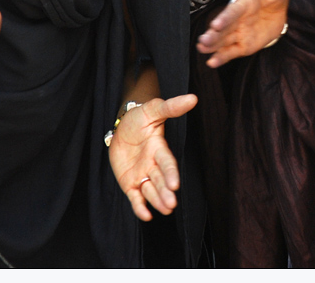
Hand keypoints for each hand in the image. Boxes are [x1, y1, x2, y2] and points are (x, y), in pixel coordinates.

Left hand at [108, 94, 197, 220]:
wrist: (121, 127)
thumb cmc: (139, 118)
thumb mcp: (152, 109)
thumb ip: (171, 107)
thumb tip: (193, 98)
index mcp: (159, 148)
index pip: (167, 163)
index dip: (170, 173)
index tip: (175, 184)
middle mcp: (152, 164)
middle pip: (160, 181)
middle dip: (166, 192)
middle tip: (171, 204)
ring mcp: (141, 174)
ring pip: (150, 191)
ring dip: (157, 201)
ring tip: (166, 209)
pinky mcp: (129, 183)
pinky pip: (135, 197)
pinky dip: (140, 207)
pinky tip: (146, 216)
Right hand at [196, 0, 289, 67]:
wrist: (277, 11)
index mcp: (243, 4)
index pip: (232, 12)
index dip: (224, 18)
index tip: (215, 25)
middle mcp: (236, 20)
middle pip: (223, 29)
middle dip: (213, 35)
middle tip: (202, 41)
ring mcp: (238, 33)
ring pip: (223, 41)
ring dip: (212, 46)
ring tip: (202, 49)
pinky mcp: (242, 46)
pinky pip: (231, 52)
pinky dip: (221, 58)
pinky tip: (212, 63)